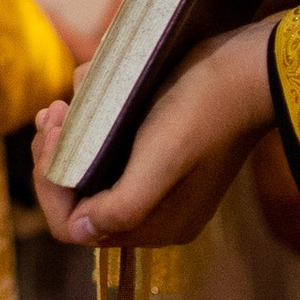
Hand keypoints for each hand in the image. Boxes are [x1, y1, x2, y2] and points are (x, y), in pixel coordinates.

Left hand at [31, 18, 280, 248]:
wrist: (248, 68)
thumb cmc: (203, 110)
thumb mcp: (162, 160)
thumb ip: (122, 206)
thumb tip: (77, 230)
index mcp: (158, 225)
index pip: (76, 226)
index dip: (51, 186)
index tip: (51, 136)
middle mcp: (156, 212)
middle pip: (79, 203)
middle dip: (54, 160)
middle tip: (51, 115)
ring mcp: (159, 184)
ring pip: (90, 178)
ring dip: (65, 143)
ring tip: (59, 108)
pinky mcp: (160, 155)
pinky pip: (107, 156)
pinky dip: (84, 133)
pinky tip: (77, 103)